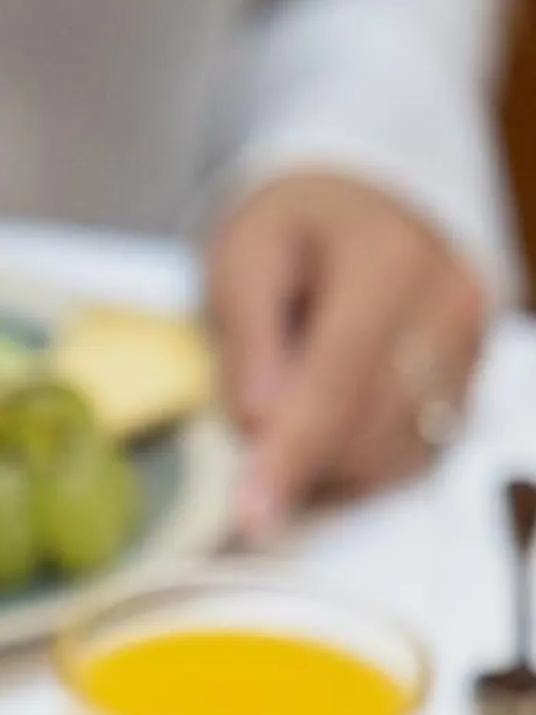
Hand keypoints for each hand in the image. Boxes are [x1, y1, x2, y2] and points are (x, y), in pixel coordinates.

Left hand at [206, 171, 485, 540]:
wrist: (363, 198)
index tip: (252, 516)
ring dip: (331, 463)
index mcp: (389, 262)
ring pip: (395, 452)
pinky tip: (333, 421)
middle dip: (301, 459)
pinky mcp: (474, 378)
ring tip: (290, 414)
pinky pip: (415, 453)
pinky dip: (362, 457)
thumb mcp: (241, 257)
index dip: (290, 458)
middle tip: (247, 450)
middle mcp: (449, 303)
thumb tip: (258, 422)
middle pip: (370, 429)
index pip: (337, 384)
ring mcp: (472, 344)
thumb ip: (246, 339)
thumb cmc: (294, 227)